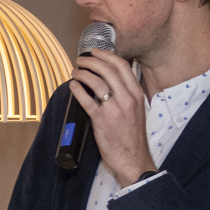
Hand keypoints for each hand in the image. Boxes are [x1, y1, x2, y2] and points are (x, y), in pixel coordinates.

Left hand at [70, 51, 154, 185]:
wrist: (133, 158)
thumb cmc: (132, 136)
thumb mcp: (137, 110)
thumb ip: (127, 94)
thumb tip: (113, 80)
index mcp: (137, 94)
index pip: (122, 66)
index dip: (106, 55)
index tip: (95, 52)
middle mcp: (127, 98)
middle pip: (108, 70)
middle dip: (91, 61)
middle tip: (80, 60)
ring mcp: (114, 109)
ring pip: (96, 82)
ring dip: (82, 73)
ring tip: (75, 72)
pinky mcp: (102, 120)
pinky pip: (86, 100)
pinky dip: (77, 90)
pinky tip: (72, 86)